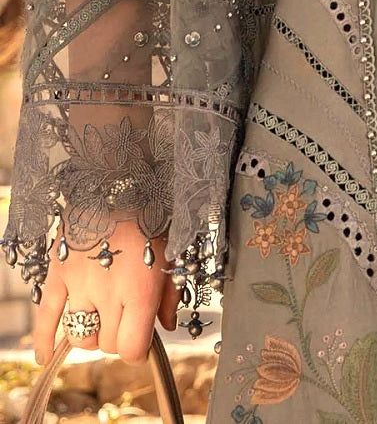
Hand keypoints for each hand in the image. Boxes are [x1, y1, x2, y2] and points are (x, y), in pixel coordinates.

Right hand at [32, 223, 179, 364]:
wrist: (120, 178)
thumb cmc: (153, 216)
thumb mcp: (173, 253)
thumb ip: (171, 294)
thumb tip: (165, 326)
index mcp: (139, 290)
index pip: (130, 349)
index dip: (137, 350)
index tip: (141, 340)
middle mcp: (107, 293)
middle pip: (106, 344)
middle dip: (118, 336)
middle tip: (126, 316)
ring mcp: (79, 284)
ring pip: (80, 336)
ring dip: (92, 333)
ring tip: (103, 315)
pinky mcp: (58, 272)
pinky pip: (46, 315)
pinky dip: (44, 339)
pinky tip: (44, 356)